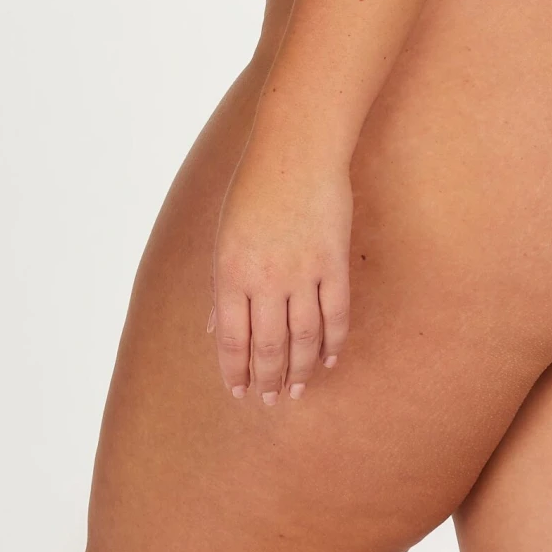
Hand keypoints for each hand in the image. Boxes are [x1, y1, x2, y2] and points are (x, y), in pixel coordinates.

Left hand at [209, 137, 352, 406]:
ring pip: (304, 338)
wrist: (296, 150)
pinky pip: (335, 314)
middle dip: (268, 379)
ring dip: (302, 368)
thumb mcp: (225, 236)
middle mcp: (265, 279)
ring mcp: (302, 272)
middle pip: (268, 346)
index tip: (240, 393)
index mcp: (231, 273)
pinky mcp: (333, 262)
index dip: (236, 372)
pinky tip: (330, 358)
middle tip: (272, 401)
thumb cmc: (255, 188)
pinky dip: (334, 341)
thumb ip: (223, 286)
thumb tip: (216, 329)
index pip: (232, 340)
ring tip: (300, 388)